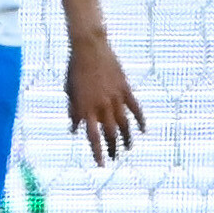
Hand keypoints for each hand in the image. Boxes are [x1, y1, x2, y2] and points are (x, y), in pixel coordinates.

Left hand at [64, 33, 145, 163]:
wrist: (88, 48)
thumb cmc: (75, 69)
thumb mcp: (70, 91)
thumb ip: (74, 111)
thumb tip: (75, 129)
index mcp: (86, 107)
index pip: (92, 136)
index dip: (97, 152)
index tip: (101, 165)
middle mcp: (101, 105)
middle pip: (110, 133)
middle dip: (112, 148)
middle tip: (113, 158)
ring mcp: (115, 97)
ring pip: (124, 124)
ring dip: (127, 138)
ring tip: (128, 148)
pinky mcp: (125, 88)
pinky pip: (135, 108)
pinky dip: (140, 120)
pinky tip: (143, 130)